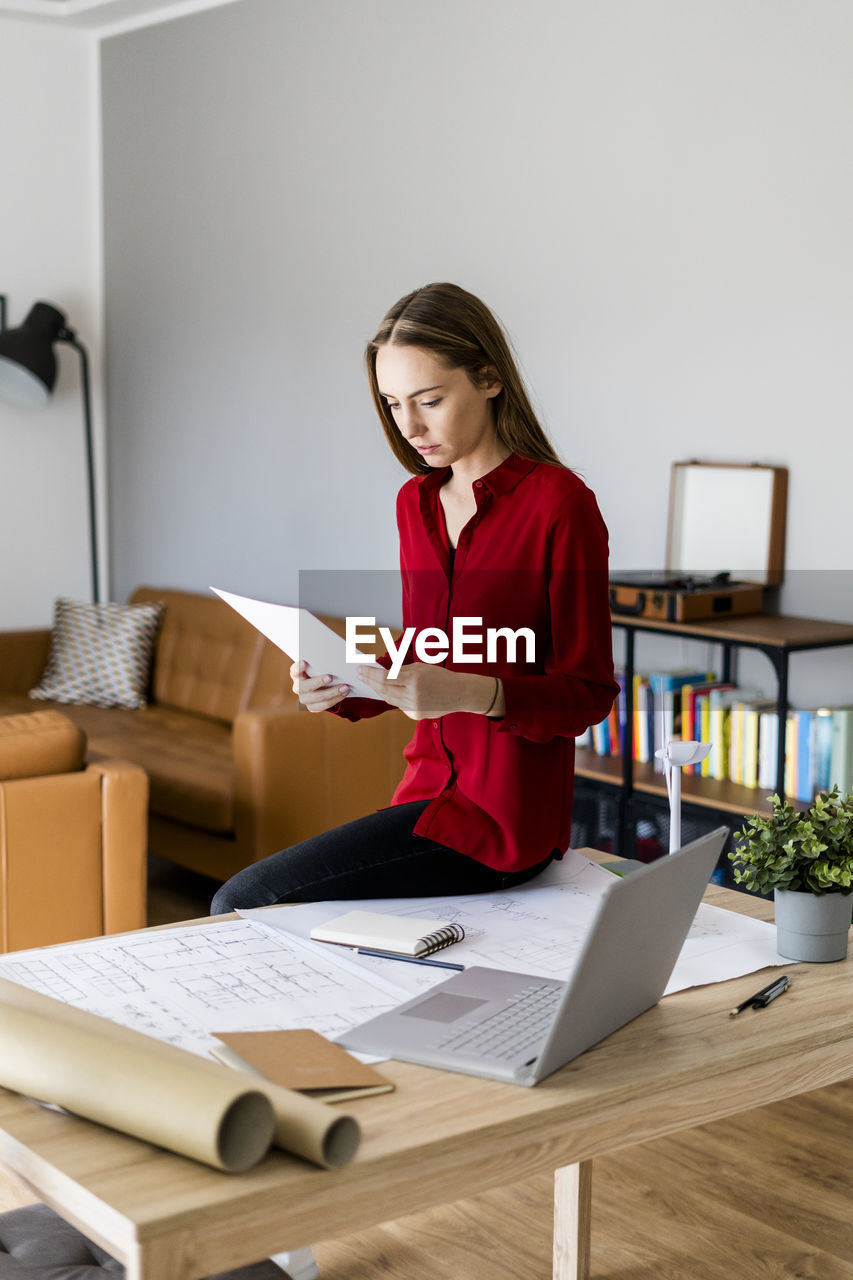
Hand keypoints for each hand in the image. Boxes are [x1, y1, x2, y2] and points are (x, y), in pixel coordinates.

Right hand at [290, 660, 349, 712]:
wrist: (323, 685)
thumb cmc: (321, 670)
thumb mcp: (321, 664)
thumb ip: (325, 659)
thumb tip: (342, 656)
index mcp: (297, 674)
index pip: (294, 671)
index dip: (298, 667)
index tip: (305, 662)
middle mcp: (298, 687)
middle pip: (305, 687)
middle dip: (318, 682)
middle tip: (330, 677)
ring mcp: (305, 698)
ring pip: (316, 698)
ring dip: (332, 693)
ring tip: (345, 687)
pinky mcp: (313, 707)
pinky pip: (324, 705)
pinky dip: (336, 699)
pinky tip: (344, 693)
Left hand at [357, 662, 500, 720]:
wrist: (459, 693)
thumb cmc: (440, 677)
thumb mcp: (420, 668)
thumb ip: (401, 671)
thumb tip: (381, 673)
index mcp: (414, 679)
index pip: (385, 677)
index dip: (370, 673)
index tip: (360, 669)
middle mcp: (412, 695)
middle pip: (383, 689)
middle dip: (370, 681)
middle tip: (360, 674)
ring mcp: (413, 707)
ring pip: (389, 699)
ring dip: (378, 690)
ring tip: (370, 681)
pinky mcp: (415, 715)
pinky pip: (398, 705)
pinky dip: (392, 697)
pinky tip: (386, 691)